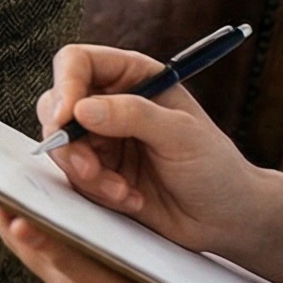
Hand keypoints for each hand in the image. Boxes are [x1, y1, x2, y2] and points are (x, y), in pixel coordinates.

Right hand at [0, 191, 282, 282]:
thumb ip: (92, 258)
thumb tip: (68, 226)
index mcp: (76, 276)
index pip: (30, 231)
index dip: (3, 202)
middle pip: (21, 237)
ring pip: (36, 249)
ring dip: (5, 217)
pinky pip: (68, 266)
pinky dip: (43, 245)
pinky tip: (26, 222)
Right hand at [36, 43, 282, 260]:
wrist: (225, 219)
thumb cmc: (215, 167)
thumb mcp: (181, 135)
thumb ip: (134, 115)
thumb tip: (81, 108)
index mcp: (134, 77)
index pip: (77, 63)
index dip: (65, 85)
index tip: (66, 118)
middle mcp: (111, 104)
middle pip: (56, 105)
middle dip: (68, 142)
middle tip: (90, 169)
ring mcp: (101, 140)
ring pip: (61, 147)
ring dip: (86, 175)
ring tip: (123, 192)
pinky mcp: (97, 173)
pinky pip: (73, 178)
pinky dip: (96, 192)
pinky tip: (130, 199)